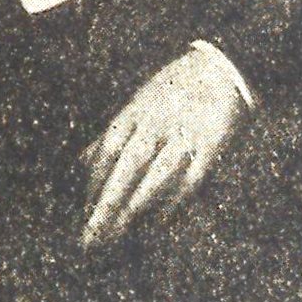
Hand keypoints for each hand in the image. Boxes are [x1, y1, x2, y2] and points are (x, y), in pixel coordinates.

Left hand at [81, 48, 249, 248]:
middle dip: (108, 200)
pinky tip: (163, 218)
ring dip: (138, 201)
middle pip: (127, 165)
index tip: (85, 211)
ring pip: (158, 170)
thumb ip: (111, 136)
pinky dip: (179, 196)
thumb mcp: (136, 106)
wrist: (219, 67)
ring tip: (119, 229)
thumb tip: (82, 161)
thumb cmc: (171, 91)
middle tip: (91, 233)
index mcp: (135, 114)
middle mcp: (156, 123)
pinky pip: (194, 173)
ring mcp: (184, 131)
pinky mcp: (212, 141)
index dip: (94, 182)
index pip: (107, 151)